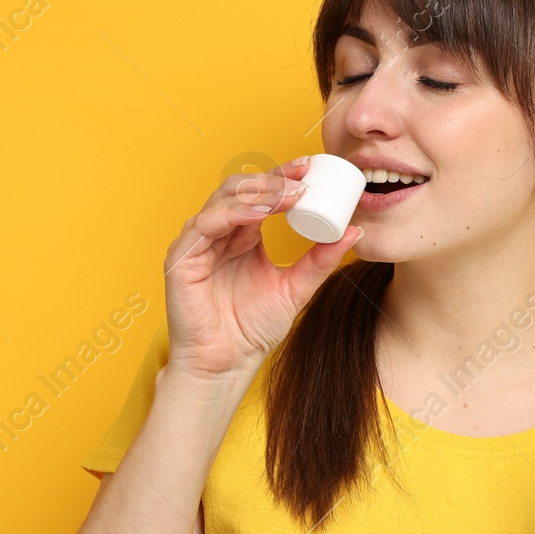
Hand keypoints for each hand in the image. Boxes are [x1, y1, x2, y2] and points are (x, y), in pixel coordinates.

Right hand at [162, 156, 363, 381]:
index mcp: (243, 235)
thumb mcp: (296, 289)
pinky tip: (258, 212)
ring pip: (224, 200)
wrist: (225, 365)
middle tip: (303, 176)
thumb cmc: (252, 330)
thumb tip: (353, 232)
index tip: (312, 169)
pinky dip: (232, 213)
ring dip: (257, 192)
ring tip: (288, 193)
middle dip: (273, 178)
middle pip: (242, 188)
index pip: (262, 194)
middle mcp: (219, 232)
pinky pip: (205, 224)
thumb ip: (320, 260)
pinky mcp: (181, 258)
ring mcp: (198, 243)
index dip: (284, 178)